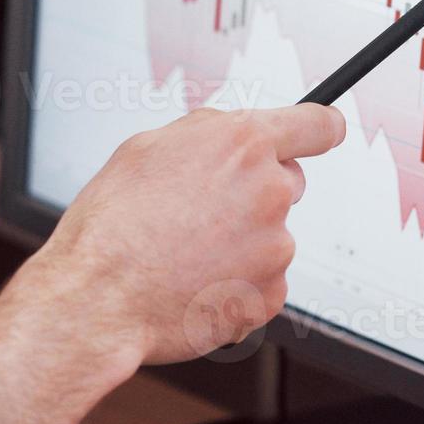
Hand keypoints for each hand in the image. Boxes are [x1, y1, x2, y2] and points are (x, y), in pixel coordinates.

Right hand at [27, 104, 346, 363]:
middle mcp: (270, 192)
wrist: (98, 299)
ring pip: (270, 236)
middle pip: (287, 183)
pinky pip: (262, 282)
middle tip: (201, 213)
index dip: (321, 128)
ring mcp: (275, 247)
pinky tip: (192, 283)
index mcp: (243, 145)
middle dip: (254, 193)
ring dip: (239, 244)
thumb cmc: (111, 225)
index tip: (326, 131)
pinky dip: (235, 284)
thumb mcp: (147, 147)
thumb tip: (228, 133)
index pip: (316, 125)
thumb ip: (205, 133)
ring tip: (182, 254)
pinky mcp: (269, 295)